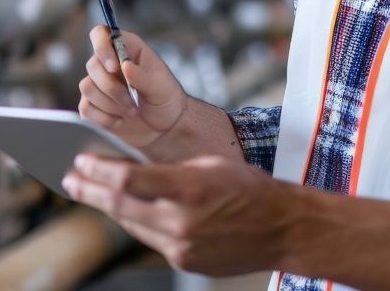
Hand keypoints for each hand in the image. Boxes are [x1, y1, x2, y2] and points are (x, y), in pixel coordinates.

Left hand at [62, 154, 297, 275]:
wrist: (285, 228)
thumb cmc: (254, 188)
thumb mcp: (213, 165)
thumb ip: (172, 171)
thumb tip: (134, 172)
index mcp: (190, 188)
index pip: (127, 179)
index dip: (98, 169)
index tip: (80, 161)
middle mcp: (181, 221)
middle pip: (120, 205)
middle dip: (90, 191)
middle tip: (70, 179)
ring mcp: (181, 246)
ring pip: (133, 225)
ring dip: (113, 208)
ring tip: (95, 194)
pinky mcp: (185, 262)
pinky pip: (154, 240)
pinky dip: (143, 224)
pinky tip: (135, 213)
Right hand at [79, 25, 187, 150]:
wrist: (164, 126)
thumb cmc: (166, 98)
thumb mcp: (160, 86)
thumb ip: (142, 76)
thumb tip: (124, 65)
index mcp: (128, 49)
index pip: (101, 34)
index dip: (102, 47)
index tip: (114, 68)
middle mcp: (110, 63)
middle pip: (92, 65)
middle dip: (112, 87)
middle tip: (133, 100)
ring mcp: (99, 84)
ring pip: (87, 87)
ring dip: (111, 103)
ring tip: (132, 110)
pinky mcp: (92, 104)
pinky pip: (86, 108)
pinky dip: (105, 117)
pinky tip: (121, 120)